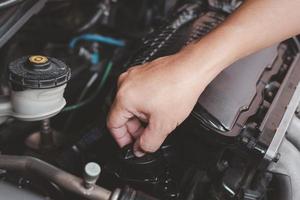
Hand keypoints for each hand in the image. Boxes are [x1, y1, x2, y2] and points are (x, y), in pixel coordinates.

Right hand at [107, 45, 222, 155]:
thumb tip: (140, 149)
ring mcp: (133, 76)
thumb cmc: (179, 88)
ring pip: (130, 104)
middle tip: (147, 136)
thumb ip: (148, 143)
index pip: (113, 125)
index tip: (130, 145)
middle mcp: (125, 83)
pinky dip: (144, 104)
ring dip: (140, 117)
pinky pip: (137, 93)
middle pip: (121, 114)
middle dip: (134, 128)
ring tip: (156, 121)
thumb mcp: (163, 125)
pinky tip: (158, 108)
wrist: (192, 68)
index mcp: (124, 97)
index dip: (122, 140)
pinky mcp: (142, 73)